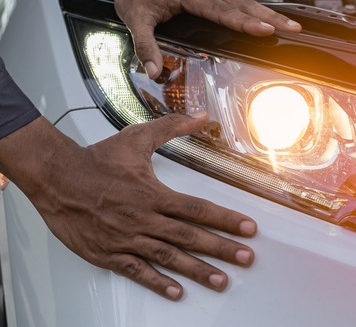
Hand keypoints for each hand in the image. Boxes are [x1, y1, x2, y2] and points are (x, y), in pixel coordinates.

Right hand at [0, 114, 256, 300]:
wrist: (55, 177)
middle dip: (221, 248)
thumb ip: (172, 127)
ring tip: (221, 281)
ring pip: (168, 257)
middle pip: (190, 236)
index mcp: (153, 194)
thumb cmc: (96, 160)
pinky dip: (157, 282)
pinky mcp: (108, 253)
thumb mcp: (138, 138)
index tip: (248, 228)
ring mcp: (126, 238)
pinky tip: (176, 291)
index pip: (198, 209)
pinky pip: (137, 271)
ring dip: (196, 271)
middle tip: (246, 258)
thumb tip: (201, 117)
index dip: (226, 219)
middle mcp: (143, 218)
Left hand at [101, 0, 301, 78]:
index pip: (223, 12)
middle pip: (244, 6)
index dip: (245, 23)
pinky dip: (258, 12)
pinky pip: (240, 3)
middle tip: (294, 28)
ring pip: (246, 3)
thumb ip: (145, 45)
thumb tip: (153, 71)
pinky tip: (270, 20)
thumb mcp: (134, 17)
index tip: (266, 30)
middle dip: (271, 18)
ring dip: (269, 14)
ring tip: (291, 25)